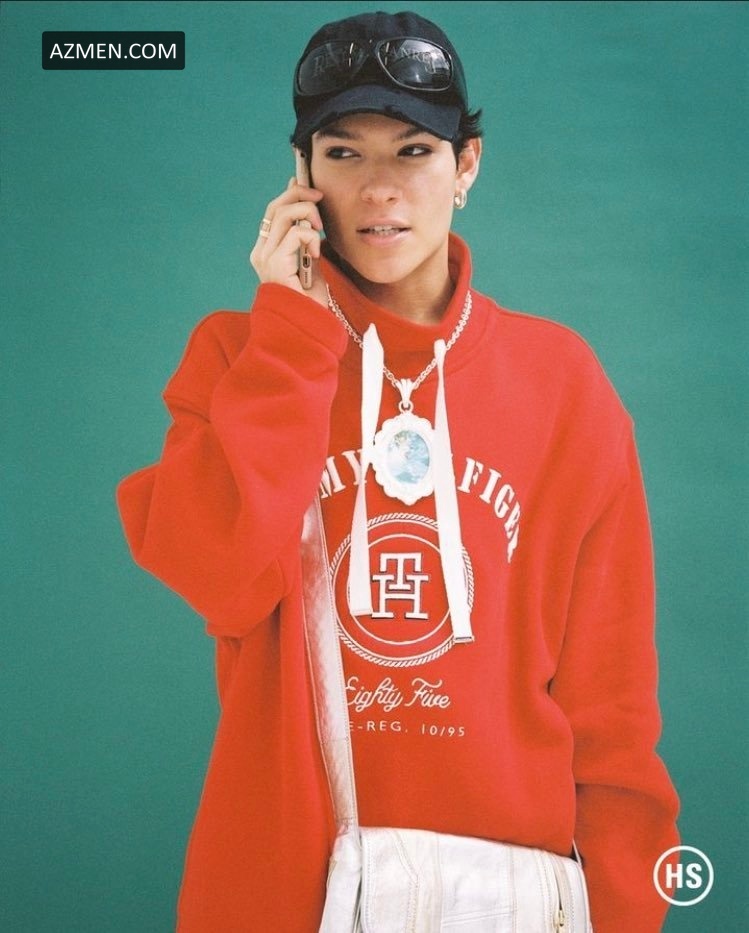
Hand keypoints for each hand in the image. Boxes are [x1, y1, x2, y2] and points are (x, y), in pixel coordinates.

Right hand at [249, 178, 327, 306]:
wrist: (307, 328)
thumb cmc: (310, 301)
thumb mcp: (310, 262)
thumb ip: (307, 237)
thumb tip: (310, 210)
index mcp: (267, 250)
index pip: (274, 211)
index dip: (290, 193)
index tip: (307, 185)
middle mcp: (261, 252)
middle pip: (276, 206)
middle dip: (300, 195)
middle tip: (320, 199)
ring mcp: (265, 258)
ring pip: (285, 214)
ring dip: (308, 214)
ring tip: (320, 231)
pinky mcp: (275, 264)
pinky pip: (295, 234)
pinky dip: (311, 237)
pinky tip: (315, 253)